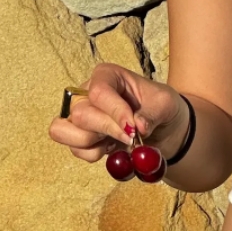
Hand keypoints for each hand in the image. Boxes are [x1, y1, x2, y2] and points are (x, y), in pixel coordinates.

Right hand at [48, 64, 189, 164]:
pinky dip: (95, 154)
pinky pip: (76, 150)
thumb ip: (152, 113)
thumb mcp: (165, 104)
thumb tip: (137, 127)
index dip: (115, 113)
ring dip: (94, 143)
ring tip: (117, 141)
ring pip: (65, 132)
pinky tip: (112, 147)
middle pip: (80, 114)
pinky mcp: (80, 138)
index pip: (98, 93)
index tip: (134, 128)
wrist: (165, 129)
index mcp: (106, 76)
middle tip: (131, 138)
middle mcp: (87, 93)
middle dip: (107, 130)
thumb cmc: (162, 107)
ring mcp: (80, 116)